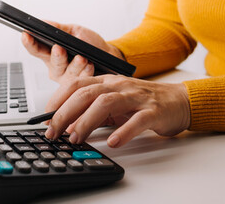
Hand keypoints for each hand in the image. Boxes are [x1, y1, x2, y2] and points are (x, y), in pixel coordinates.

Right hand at [21, 21, 124, 82]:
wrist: (108, 55)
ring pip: (66, 72)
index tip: (26, 35)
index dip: (28, 42)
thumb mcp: (74, 31)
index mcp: (50, 52)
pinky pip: (80, 80)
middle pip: (51, 62)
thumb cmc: (89, 44)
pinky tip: (90, 65)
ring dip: (75, 64)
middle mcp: (55, 66)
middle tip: (59, 48)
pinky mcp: (78, 85)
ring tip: (82, 57)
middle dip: (56, 55)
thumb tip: (42, 22)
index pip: (35, 48)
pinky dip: (86, 71)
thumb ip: (58, 28)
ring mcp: (65, 77)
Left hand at [42, 75, 190, 147]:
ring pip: (107, 103)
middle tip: (53, 132)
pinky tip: (113, 142)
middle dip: (65, 113)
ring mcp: (136, 97)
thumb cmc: (142, 102)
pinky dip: (124, 131)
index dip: (58, 99)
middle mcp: (119, 86)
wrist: (179, 101)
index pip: (76, 85)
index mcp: (107, 82)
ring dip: (87, 121)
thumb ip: (90, 110)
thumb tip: (66, 126)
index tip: (45, 117)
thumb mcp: (113, 103)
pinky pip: (138, 120)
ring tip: (76, 138)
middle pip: (86, 94)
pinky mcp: (154, 112)